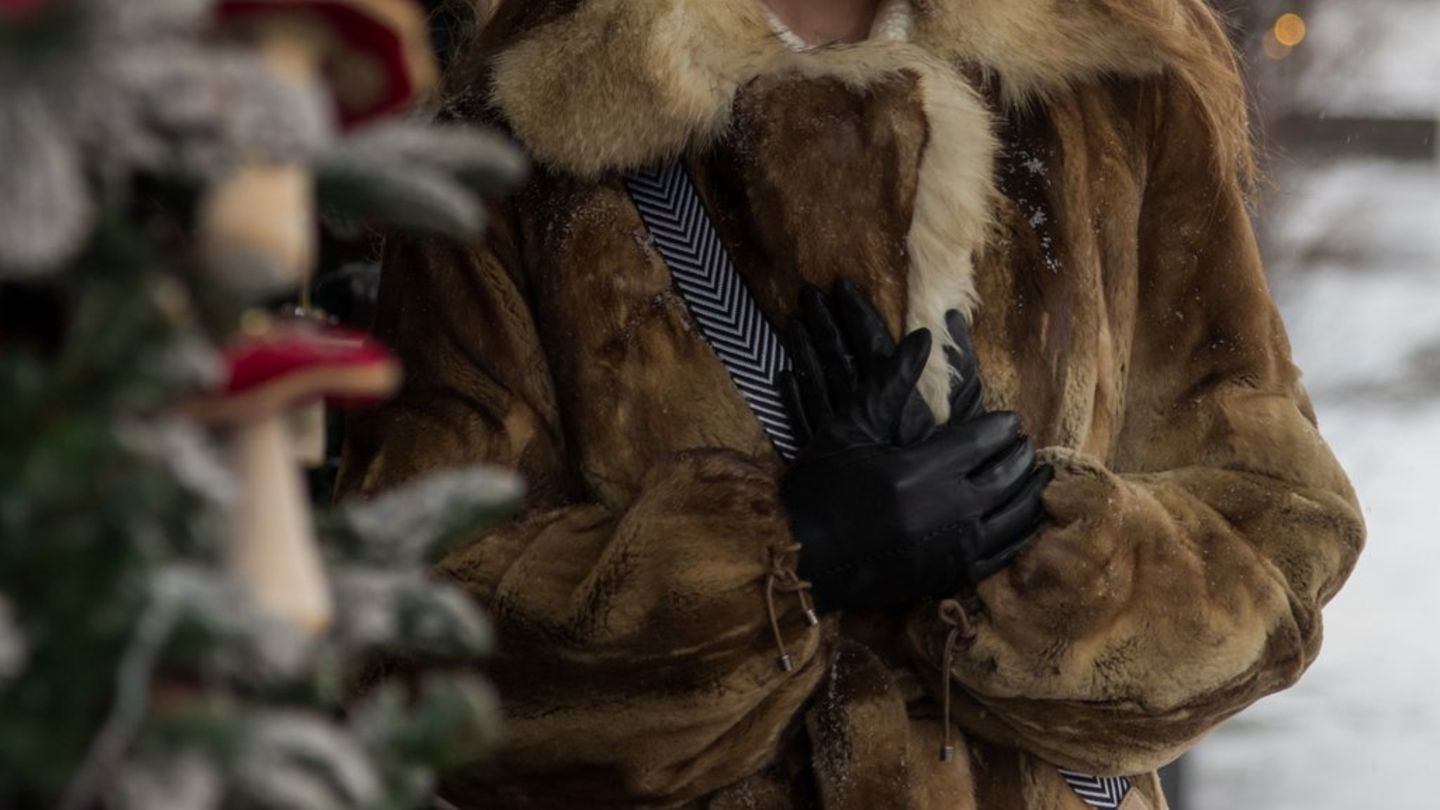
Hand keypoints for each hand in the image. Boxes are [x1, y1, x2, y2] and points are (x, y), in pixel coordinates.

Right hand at [777, 283, 1051, 611]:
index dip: (1001, 428)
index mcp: (919, 470)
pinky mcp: (948, 577)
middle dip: (1020, 457)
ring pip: (1011, 517)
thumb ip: (890, 384)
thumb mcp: (850, 429)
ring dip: (1029, 494)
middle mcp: (944, 511)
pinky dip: (1020, 536)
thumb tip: (922, 338)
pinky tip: (1027, 522)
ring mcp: (950, 549)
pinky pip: (1001, 556)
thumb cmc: (820, 487)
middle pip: (1004, 478)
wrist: (801, 556)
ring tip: (1039, 476)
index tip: (1011, 419)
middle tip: (1026, 444)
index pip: (981, 442)